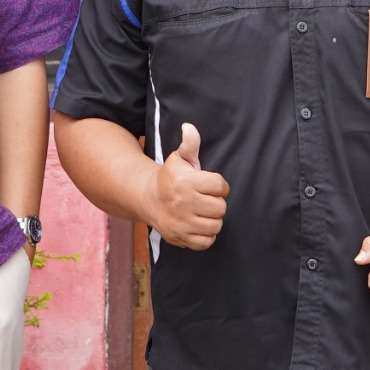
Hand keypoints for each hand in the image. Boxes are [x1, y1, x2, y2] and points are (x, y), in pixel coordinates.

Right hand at [147, 123, 228, 250]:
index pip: (220, 185)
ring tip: (203, 212)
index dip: (220, 185)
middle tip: (206, 199)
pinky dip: (207, 236)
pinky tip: (199, 225)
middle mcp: (183, 203)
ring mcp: (181, 223)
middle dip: (216, 203)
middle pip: (220, 207)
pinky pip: (206, 242)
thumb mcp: (179, 158)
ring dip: (213, 219)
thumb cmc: (171, 177)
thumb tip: (189, 127)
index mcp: (186, 182)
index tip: (211, 185)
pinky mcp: (180, 238)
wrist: (148, 200)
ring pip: (216, 225)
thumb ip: (189, 143)